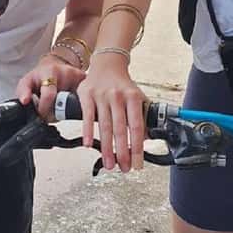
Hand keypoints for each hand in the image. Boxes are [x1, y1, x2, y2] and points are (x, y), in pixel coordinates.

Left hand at [16, 53, 84, 119]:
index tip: (41, 115)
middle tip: (51, 113)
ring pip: (74, 103)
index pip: (49, 95)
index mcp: (50, 71)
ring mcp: (78, 77)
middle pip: (64, 102)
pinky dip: (76, 105)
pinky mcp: (85, 82)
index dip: (44, 109)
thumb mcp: (27, 82)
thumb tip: (25, 101)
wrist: (53, 67)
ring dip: (66, 109)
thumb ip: (23, 91)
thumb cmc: (39, 76)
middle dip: (57, 112)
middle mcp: (66, 72)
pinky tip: (69, 103)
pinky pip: (84, 99)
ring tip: (58, 106)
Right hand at [76, 54, 145, 172]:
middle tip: (124, 168)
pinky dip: (87, 131)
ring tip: (109, 164)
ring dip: (106, 148)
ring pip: (104, 126)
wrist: (107, 63)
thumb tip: (146, 139)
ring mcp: (101, 95)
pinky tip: (87, 145)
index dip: (138, 147)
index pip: (137, 126)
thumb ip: (141, 116)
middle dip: (122, 152)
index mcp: (133, 97)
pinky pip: (87, 115)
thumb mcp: (136, 96)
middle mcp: (118, 95)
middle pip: (120, 129)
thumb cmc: (123, 85)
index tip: (138, 163)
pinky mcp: (87, 94)